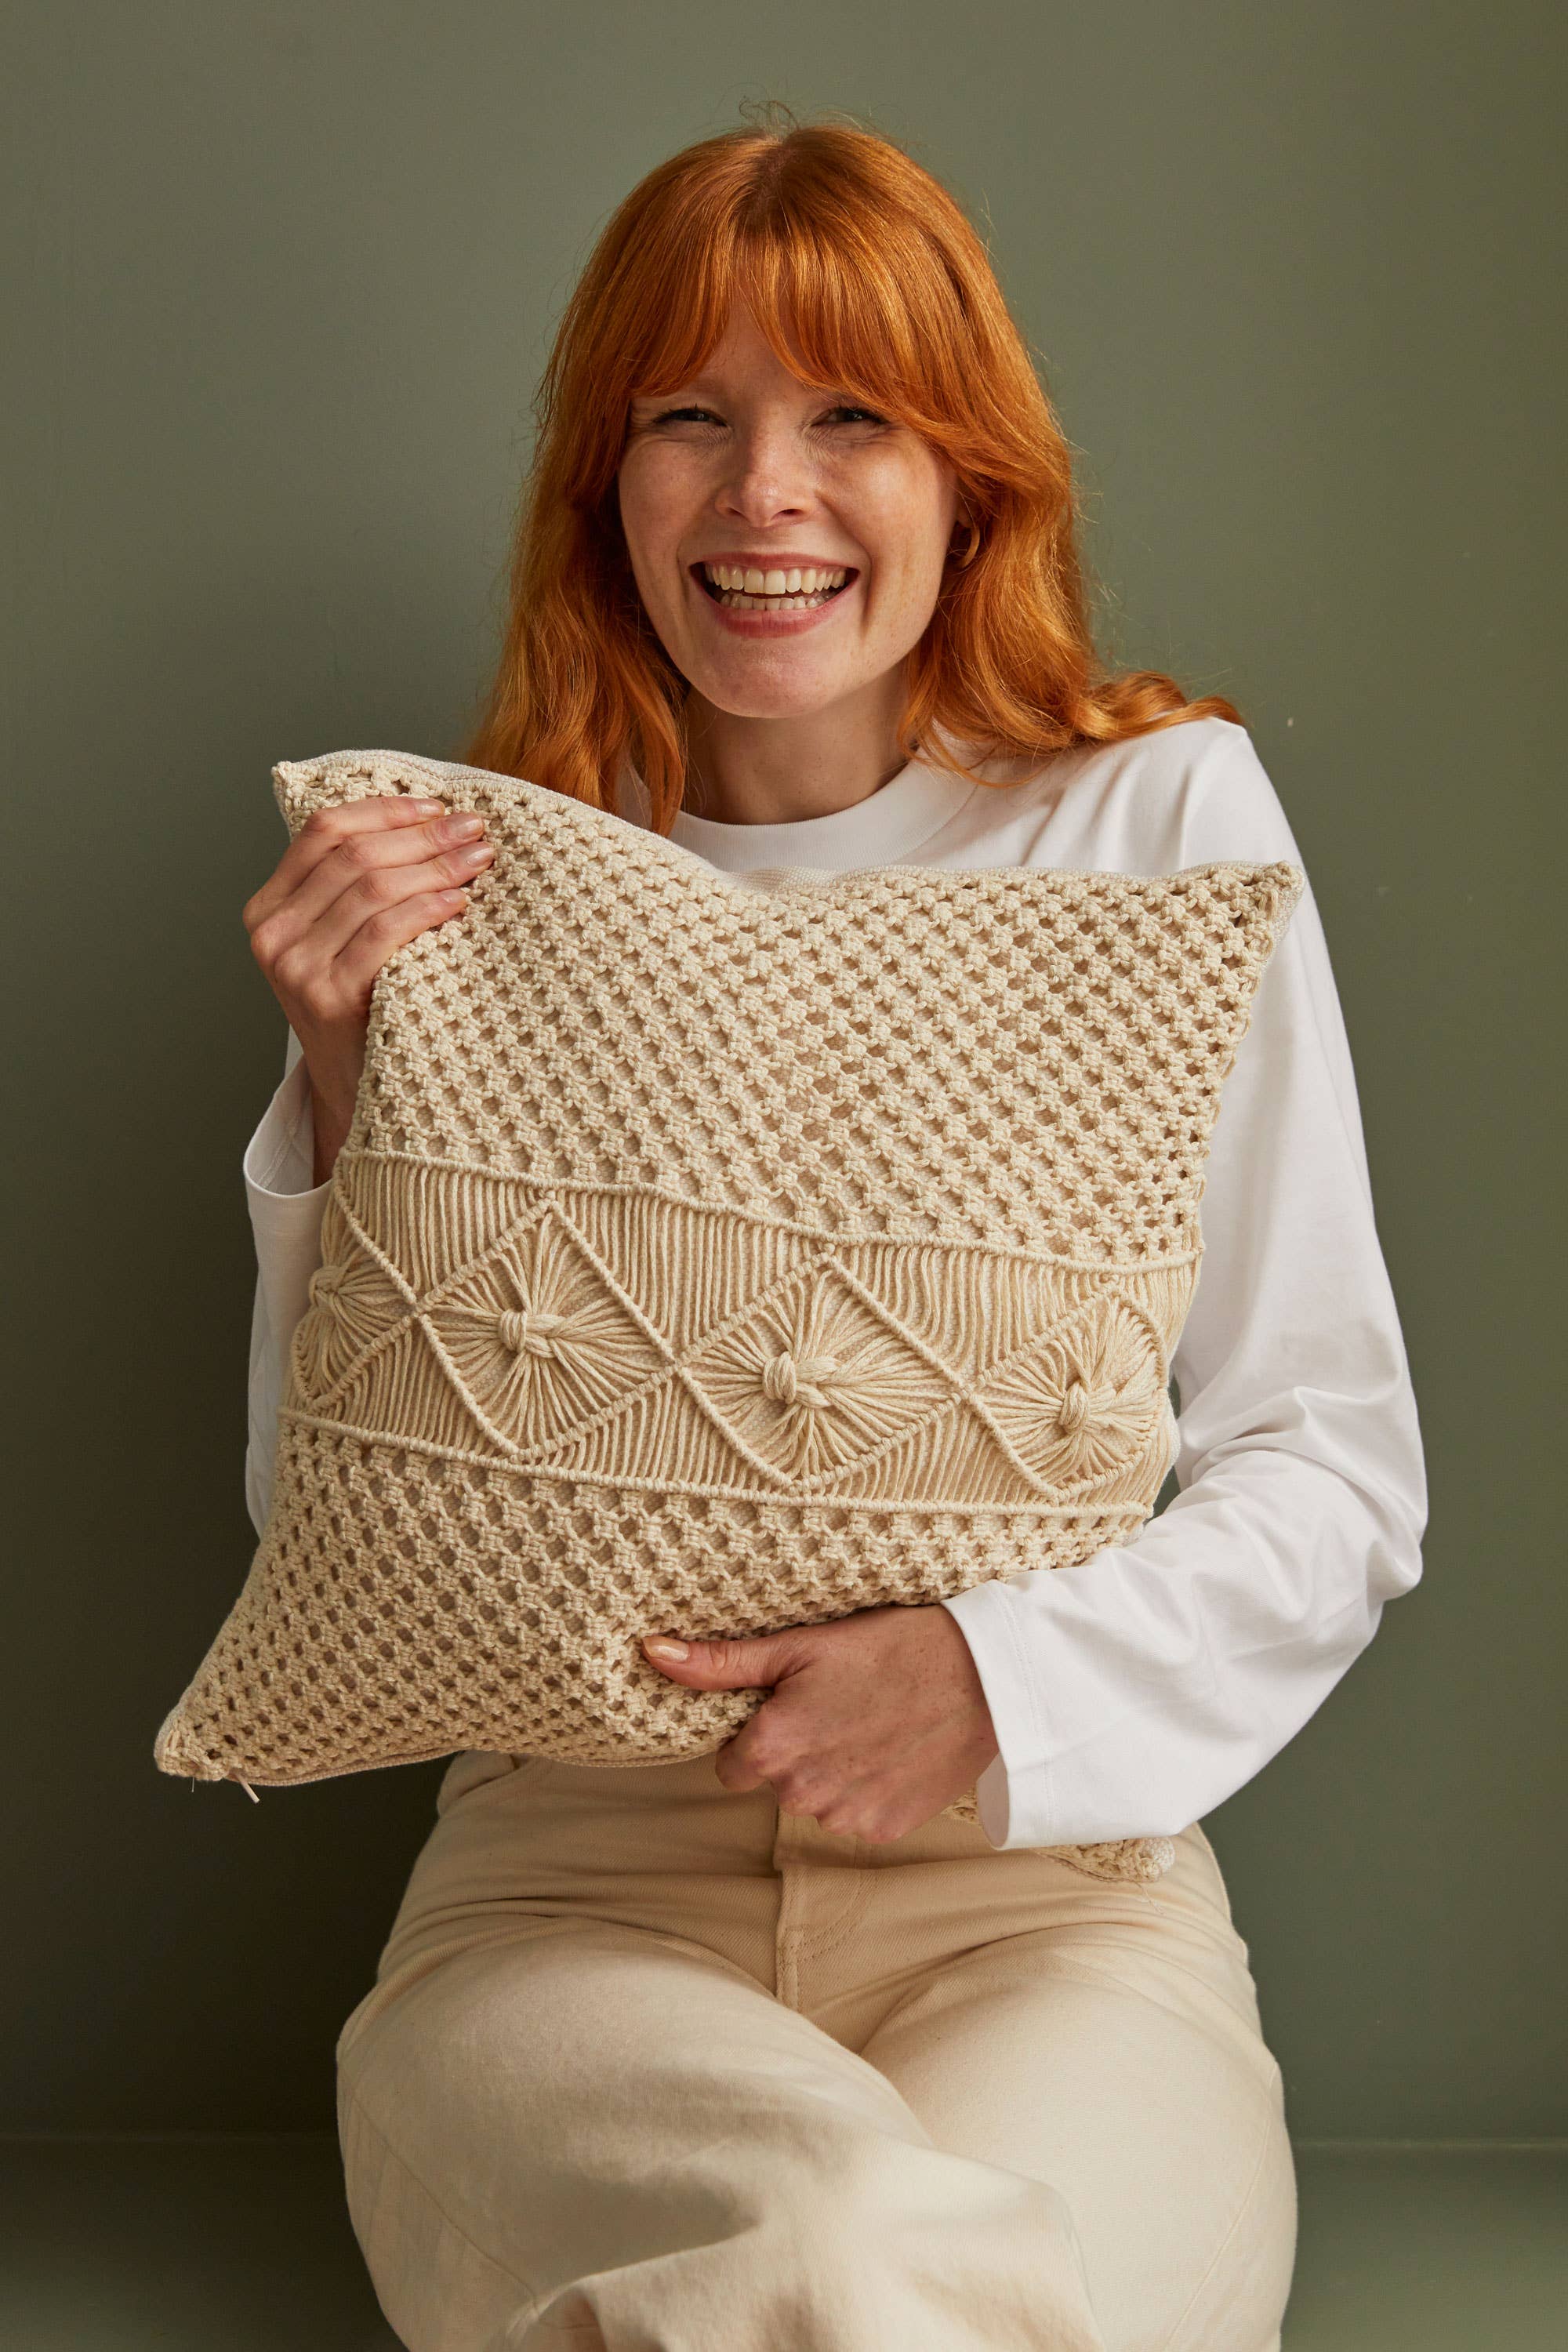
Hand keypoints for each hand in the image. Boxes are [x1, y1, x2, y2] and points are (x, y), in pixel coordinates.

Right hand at [242, 794, 494, 1183]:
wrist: (360, 1093)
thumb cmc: (367, 1009)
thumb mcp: (346, 942)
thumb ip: (359, 889)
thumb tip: (432, 821)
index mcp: (270, 906)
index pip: (323, 830)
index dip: (384, 810)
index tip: (437, 805)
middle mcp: (272, 933)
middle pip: (353, 854)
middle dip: (422, 835)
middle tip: (474, 829)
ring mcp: (294, 967)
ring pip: (371, 887)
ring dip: (435, 866)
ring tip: (479, 860)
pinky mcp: (326, 997)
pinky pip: (384, 932)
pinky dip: (427, 908)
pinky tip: (459, 903)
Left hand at [641, 1604, 999, 1843]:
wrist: (984, 1678)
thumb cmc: (890, 1648)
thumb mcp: (800, 1644)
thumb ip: (722, 1663)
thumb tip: (651, 1653)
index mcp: (773, 1748)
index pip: (728, 1768)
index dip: (754, 1736)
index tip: (788, 1707)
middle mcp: (803, 1794)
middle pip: (773, 1784)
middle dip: (792, 1752)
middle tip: (836, 1706)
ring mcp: (846, 1818)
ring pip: (813, 1802)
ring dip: (829, 1772)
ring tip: (868, 1723)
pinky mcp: (884, 1831)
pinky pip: (854, 1816)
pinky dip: (865, 1790)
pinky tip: (891, 1750)